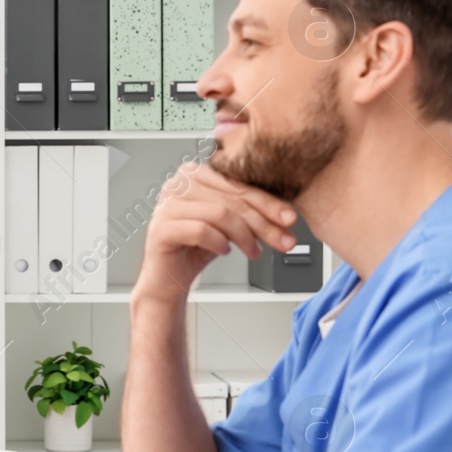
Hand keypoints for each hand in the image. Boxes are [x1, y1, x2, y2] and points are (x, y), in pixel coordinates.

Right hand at [134, 162, 295, 304]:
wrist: (169, 278)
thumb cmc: (197, 247)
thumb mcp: (229, 223)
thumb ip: (249, 209)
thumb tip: (286, 212)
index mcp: (194, 173)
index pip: (238, 183)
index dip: (267, 202)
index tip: (289, 219)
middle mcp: (176, 184)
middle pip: (231, 199)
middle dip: (263, 223)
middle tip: (284, 240)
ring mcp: (166, 205)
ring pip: (220, 214)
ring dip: (245, 236)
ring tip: (254, 251)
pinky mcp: (161, 228)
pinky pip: (202, 230)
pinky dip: (219, 243)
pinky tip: (224, 251)